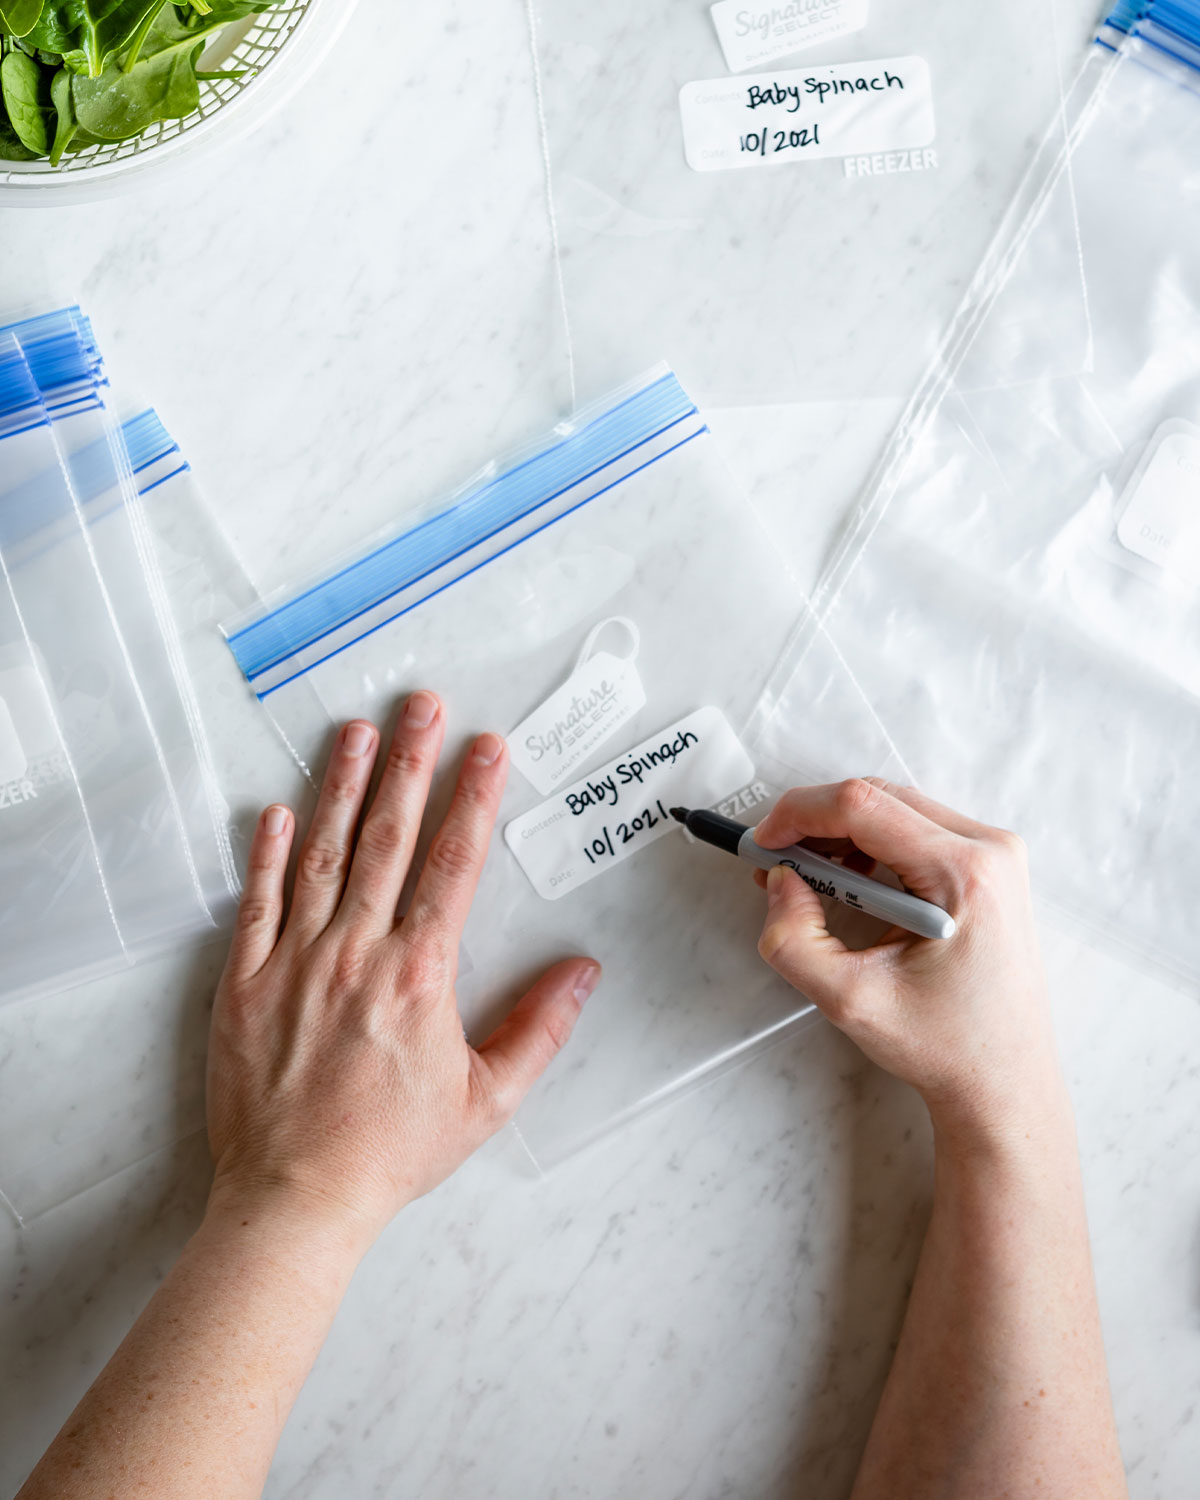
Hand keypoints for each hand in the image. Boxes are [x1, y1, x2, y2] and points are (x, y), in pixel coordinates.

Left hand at [205, 692, 599, 1255]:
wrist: (295, 1197)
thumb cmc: (390, 1152)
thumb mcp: (485, 1101)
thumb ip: (540, 1031)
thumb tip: (583, 973)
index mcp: (418, 975)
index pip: (453, 864)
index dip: (472, 798)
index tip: (485, 748)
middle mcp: (356, 953)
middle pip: (389, 839)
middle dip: (410, 764)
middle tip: (422, 705)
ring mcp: (294, 962)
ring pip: (323, 855)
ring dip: (341, 787)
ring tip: (356, 731)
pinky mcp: (244, 983)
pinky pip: (256, 903)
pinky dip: (266, 854)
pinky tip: (277, 809)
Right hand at [754, 778, 1064, 1144]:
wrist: (1004, 1080)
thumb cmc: (946, 1046)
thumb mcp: (850, 1001)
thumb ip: (795, 939)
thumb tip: (779, 882)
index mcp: (964, 874)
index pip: (864, 805)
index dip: (799, 814)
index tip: (762, 843)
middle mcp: (989, 851)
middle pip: (878, 797)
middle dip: (814, 822)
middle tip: (774, 862)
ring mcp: (994, 855)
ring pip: (895, 807)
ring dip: (840, 832)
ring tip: (805, 878)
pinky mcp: (988, 867)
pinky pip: (915, 828)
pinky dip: (870, 844)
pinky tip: (847, 881)